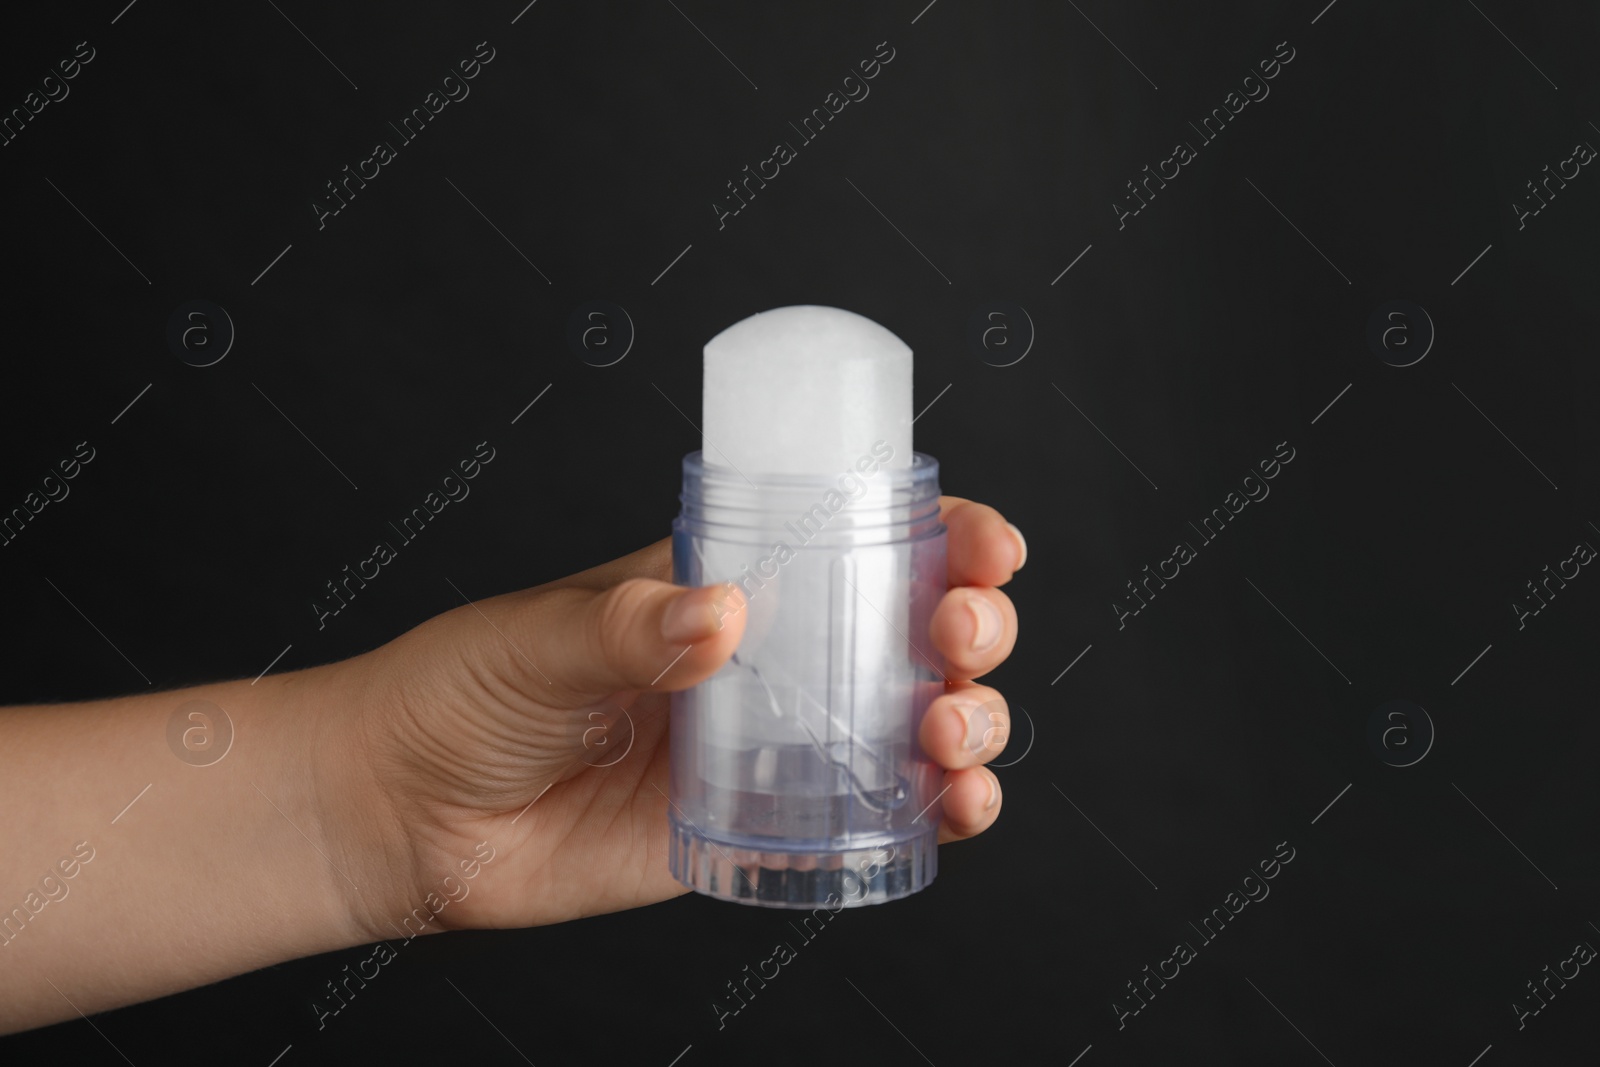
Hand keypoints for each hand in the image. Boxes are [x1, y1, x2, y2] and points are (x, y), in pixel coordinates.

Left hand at [329, 496, 1024, 939]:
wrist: (409, 817)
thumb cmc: (462, 693)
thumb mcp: (540, 635)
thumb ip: (625, 625)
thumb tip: (717, 617)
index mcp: (728, 582)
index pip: (859, 540)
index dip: (945, 537)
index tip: (984, 544)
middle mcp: (770, 660)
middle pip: (915, 631)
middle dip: (972, 627)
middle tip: (957, 639)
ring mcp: (776, 746)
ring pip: (920, 723)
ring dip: (974, 721)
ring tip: (951, 733)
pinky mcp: (764, 828)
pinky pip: (876, 818)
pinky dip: (939, 814)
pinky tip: (954, 809)